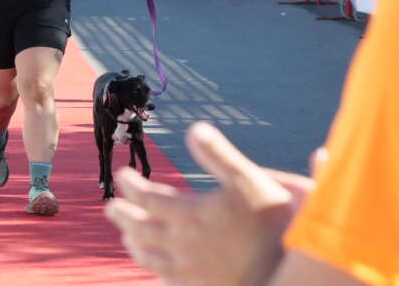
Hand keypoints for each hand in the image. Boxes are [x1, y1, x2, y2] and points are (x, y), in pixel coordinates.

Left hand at [104, 122, 307, 285]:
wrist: (288, 271)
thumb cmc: (270, 223)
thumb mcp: (249, 179)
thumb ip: (219, 155)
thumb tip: (195, 128)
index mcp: (189, 213)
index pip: (147, 197)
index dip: (131, 185)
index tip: (122, 175)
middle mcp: (182, 243)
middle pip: (140, 229)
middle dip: (123, 216)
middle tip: (110, 208)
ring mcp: (189, 269)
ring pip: (150, 258)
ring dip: (135, 245)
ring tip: (127, 239)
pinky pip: (168, 281)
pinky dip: (157, 273)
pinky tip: (157, 271)